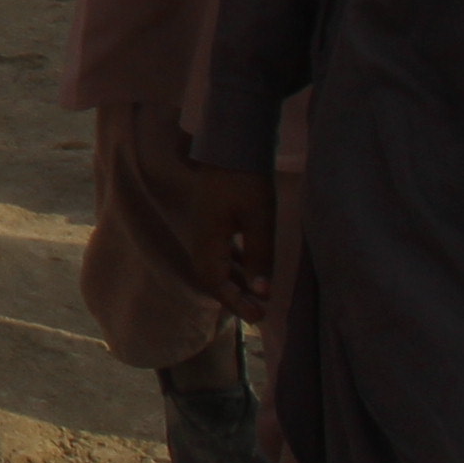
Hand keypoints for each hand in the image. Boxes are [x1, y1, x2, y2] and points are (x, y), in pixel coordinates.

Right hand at [191, 162, 279, 320]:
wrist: (230, 145)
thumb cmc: (246, 180)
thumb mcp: (259, 219)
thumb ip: (260, 256)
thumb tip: (262, 292)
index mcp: (209, 238)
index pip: (215, 280)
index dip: (235, 302)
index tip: (259, 317)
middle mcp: (201, 236)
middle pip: (210, 276)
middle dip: (233, 298)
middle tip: (259, 314)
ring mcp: (204, 228)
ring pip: (214, 265)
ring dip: (233, 284)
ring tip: (255, 298)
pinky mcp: (212, 221)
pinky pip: (219, 253)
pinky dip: (233, 268)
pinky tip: (249, 270)